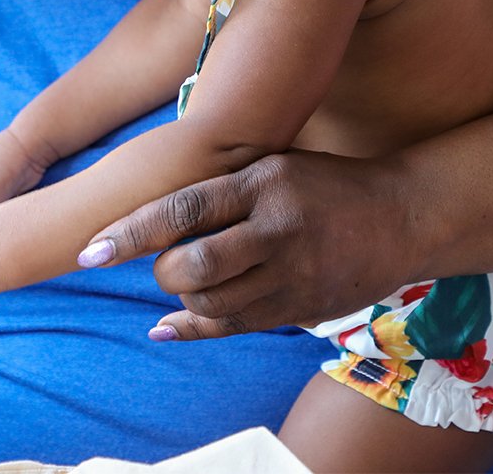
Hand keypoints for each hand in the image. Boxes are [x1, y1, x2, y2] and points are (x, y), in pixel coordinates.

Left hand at [78, 150, 421, 338]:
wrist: (401, 215)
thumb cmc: (319, 182)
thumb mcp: (270, 164)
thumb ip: (218, 187)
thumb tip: (152, 216)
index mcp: (262, 183)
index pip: (183, 208)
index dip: (131, 231)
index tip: (91, 250)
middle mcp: (277, 230)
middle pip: (195, 265)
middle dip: (163, 270)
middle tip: (161, 262)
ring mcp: (294, 274)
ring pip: (214, 303)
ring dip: (182, 296)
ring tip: (184, 278)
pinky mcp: (303, 309)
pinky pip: (237, 327)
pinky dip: (194, 328)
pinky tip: (168, 325)